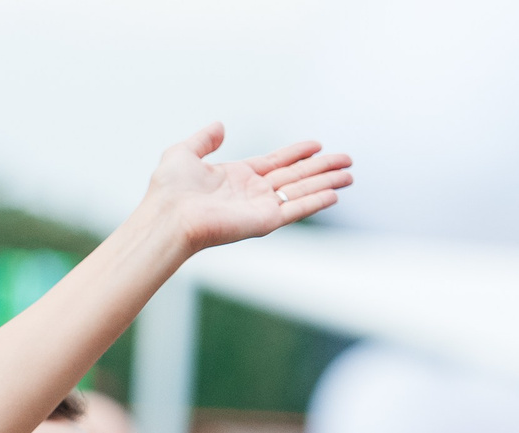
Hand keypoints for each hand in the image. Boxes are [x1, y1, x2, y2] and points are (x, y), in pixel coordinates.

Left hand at [141, 125, 351, 253]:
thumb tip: (220, 125)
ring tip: (351, 175)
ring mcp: (259, 208)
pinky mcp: (264, 222)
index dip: (296, 153)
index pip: (275, 163)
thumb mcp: (183, 153)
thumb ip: (204, 140)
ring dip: (327, 182)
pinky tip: (335, 194)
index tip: (317, 144)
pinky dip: (315, 201)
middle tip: (347, 160)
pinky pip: (295, 209)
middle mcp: (251, 193)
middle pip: (295, 176)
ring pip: (301, 191)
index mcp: (236, 177)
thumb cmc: (168, 191)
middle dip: (322, 167)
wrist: (168, 217)